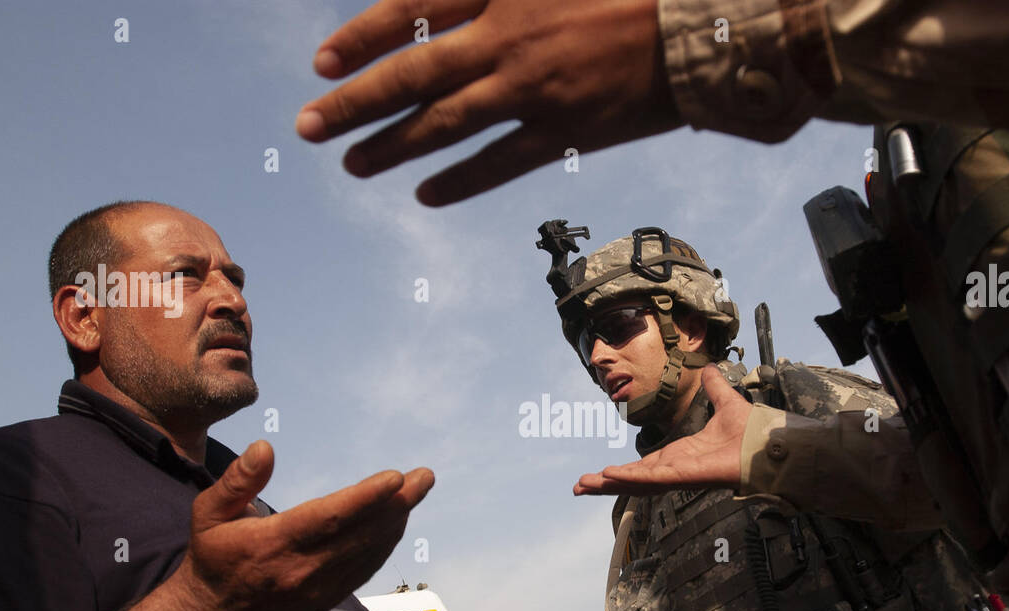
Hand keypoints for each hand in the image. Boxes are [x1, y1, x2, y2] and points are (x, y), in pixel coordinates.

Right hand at [173, 439, 433, 610]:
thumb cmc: (213, 553)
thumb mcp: (207, 511)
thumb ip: (237, 480)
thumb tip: (265, 447)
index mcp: (272, 545)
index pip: (328, 518)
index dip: (366, 498)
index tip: (396, 478)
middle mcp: (300, 570)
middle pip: (359, 534)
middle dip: (398, 504)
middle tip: (425, 477)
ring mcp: (316, 590)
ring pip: (367, 552)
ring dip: (395, 521)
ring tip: (415, 491)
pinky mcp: (325, 601)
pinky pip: (363, 570)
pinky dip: (384, 544)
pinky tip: (396, 521)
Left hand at [295, 0, 681, 205]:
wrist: (700, 26)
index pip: (412, 11)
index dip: (362, 37)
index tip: (321, 61)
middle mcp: (509, 38)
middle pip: (413, 75)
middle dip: (354, 102)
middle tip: (309, 127)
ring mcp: (535, 89)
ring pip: (446, 125)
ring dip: (392, 147)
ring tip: (352, 165)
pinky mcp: (566, 130)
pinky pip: (500, 163)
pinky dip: (460, 180)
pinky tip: (425, 195)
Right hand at [574, 365, 749, 494]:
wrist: (769, 444)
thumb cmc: (752, 433)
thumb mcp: (725, 402)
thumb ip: (715, 386)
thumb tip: (711, 367)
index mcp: (680, 456)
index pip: (644, 467)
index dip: (622, 470)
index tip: (601, 473)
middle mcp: (675, 469)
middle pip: (632, 479)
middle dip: (605, 483)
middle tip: (579, 486)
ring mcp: (679, 475)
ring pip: (637, 483)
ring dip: (610, 483)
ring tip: (584, 485)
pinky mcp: (686, 476)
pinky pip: (654, 478)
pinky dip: (630, 477)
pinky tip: (609, 476)